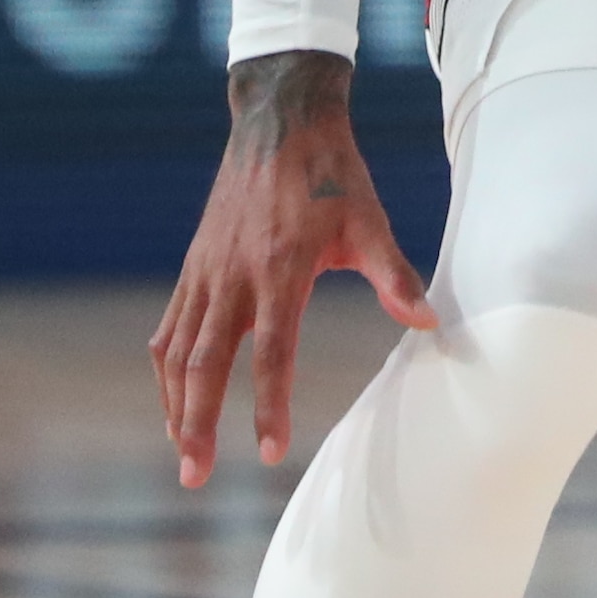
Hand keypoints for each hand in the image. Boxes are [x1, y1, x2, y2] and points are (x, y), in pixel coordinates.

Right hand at [150, 51, 432, 485]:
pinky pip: (170, 328)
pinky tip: (173, 399)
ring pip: (178, 351)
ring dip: (176, 405)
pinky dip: (167, 370)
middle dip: (197, 423)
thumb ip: (395, 275)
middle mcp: (232, 274)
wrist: (280, 121)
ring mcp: (205, 271)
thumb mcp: (370, 220)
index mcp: (279, 266)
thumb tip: (428, 322)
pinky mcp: (192, 266)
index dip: (269, 403)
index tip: (269, 451)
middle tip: (194, 477)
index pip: (272, 352)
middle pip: (205, 363)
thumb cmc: (332, 173)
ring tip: (183, 451)